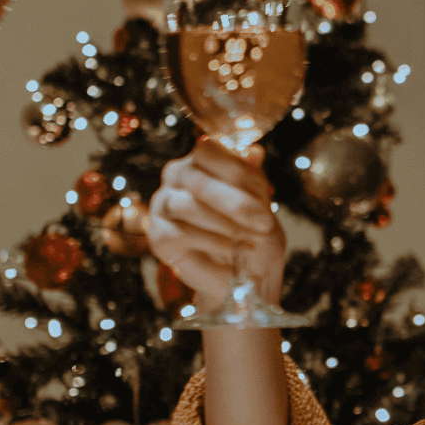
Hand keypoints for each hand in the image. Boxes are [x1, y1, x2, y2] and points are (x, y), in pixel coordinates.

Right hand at [147, 137, 287, 304]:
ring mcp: (163, 204)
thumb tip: (255, 152)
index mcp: (201, 160)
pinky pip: (179, 234)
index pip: (208, 150)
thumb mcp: (261, 204)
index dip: (237, 173)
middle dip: (235, 204)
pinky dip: (211, 244)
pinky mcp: (157, 235)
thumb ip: (253, 179)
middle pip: (197, 179)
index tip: (266, 200)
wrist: (246, 274)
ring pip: (187, 206)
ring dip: (224, 226)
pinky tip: (232, 253)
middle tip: (264, 225)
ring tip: (249, 242)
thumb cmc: (253, 232)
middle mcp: (177, 176)